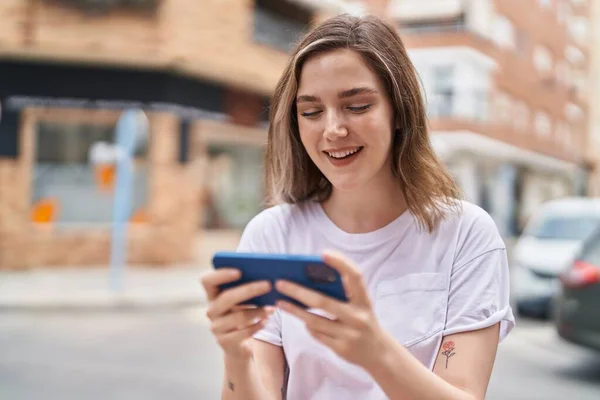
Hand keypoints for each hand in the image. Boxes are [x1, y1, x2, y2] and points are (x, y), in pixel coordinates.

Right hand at [201, 269, 273, 358]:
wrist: (239, 343)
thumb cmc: (243, 313)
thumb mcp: (242, 301)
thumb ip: (246, 288)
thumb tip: (265, 279)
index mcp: (212, 295)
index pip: (207, 281)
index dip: (221, 275)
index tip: (239, 271)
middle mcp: (211, 310)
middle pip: (227, 297)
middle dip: (249, 290)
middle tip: (268, 285)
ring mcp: (216, 327)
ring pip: (238, 317)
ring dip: (258, 311)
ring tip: (272, 309)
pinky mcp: (224, 341)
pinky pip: (244, 333)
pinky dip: (257, 326)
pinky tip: (266, 321)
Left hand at [275, 250, 386, 368]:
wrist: (380, 353)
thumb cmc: (363, 320)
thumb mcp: (360, 304)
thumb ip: (343, 292)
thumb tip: (310, 279)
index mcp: (364, 300)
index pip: (355, 276)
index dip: (341, 263)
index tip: (323, 254)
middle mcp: (358, 316)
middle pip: (323, 302)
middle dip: (298, 291)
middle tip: (279, 283)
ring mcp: (349, 334)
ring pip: (314, 320)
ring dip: (294, 310)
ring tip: (280, 301)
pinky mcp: (341, 348)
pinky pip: (317, 334)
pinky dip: (307, 325)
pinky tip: (300, 318)